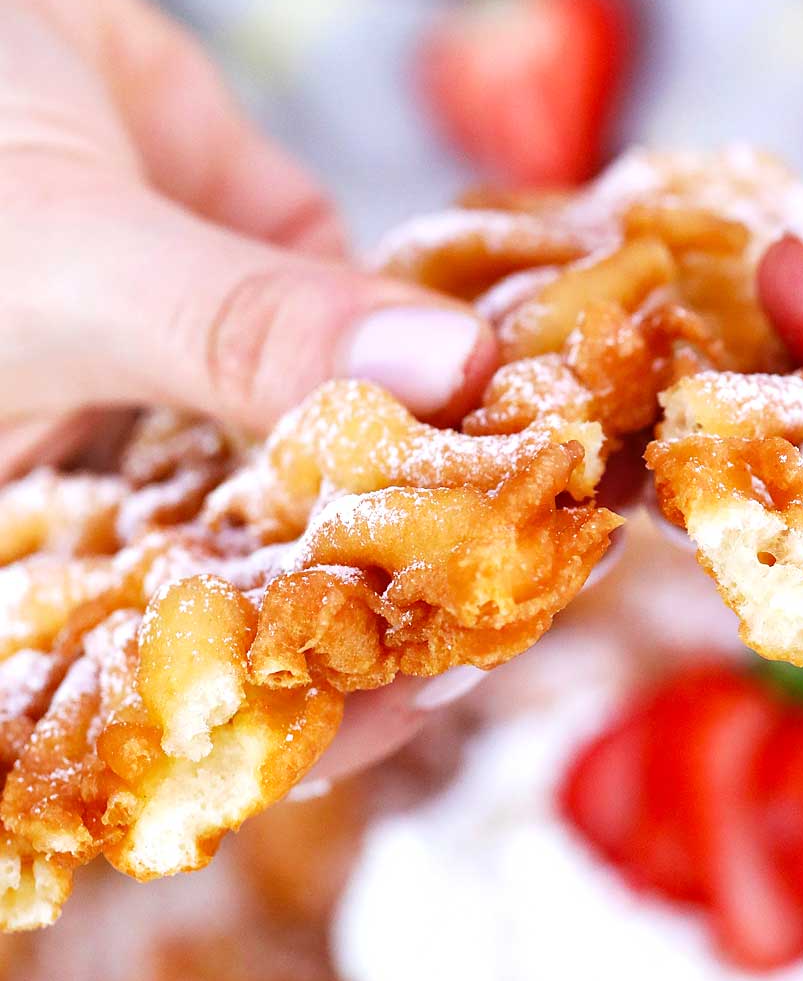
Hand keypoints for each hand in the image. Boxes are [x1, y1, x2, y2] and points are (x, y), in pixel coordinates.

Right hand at [0, 0, 497, 775]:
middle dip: (409, 596)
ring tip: (572, 493)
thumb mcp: (68, 258)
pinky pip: (366, 334)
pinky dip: (451, 341)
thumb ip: (247, 326)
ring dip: (454, 470)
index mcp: (40, 563)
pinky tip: (544, 362)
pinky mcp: (260, 286)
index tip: (425, 700)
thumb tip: (453, 374)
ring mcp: (200, 392)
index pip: (176, 692)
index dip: (292, 722)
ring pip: (342, 467)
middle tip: (544, 592)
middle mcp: (122, 496)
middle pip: (282, 591)